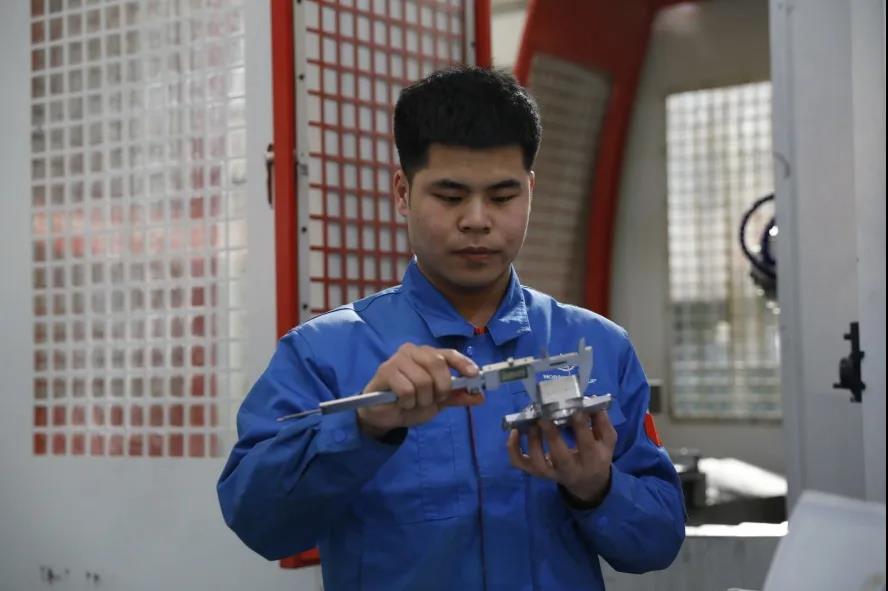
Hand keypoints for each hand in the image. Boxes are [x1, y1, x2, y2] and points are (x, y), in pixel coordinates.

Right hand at [357, 343, 480, 438]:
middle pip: (437, 364)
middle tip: (434, 399)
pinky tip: (402, 402)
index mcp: (428, 354)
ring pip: (423, 380)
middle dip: (441, 388)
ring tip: (414, 402)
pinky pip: (407, 390)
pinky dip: (408, 402)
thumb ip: (456, 397)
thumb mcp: (438, 401)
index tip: (474, 375)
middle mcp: (413, 351)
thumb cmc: (411, 402)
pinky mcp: (386, 371)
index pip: (449, 354)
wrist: (384, 415)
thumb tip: (480, 397)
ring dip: (422, 399)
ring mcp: (398, 359)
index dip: (463, 363)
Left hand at [507, 410, 616, 503]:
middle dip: (551, 437)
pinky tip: (514, 432)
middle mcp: (570, 469)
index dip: (581, 427)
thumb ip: (602, 422)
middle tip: (544, 418)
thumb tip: (593, 402)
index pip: (586, 444)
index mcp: (591, 459)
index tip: (575, 410)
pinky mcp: (536, 472)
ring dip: (532, 441)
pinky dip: (513, 449)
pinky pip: (520, 464)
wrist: (587, 483)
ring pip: (537, 462)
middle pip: (560, 457)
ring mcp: (551, 472)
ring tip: (530, 423)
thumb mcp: (607, 441)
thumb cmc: (597, 456)